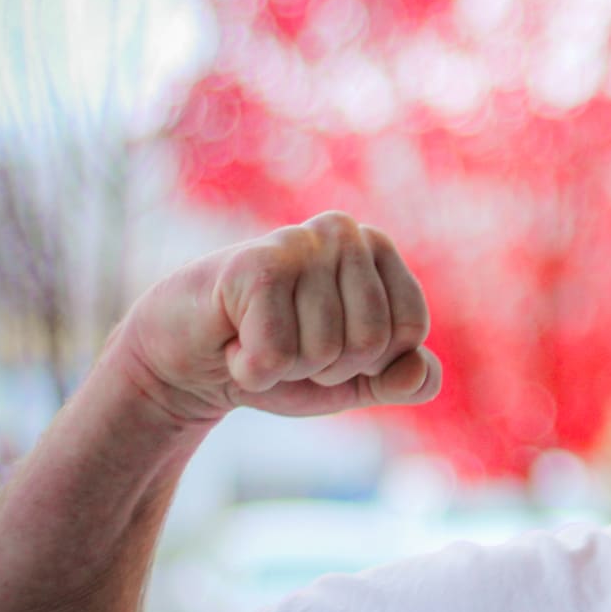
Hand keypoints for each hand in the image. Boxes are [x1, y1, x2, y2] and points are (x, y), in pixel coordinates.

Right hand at [111, 211, 441, 424]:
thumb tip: (421, 374)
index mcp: (376, 248)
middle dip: (329, 368)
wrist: (189, 360)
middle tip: (288, 343)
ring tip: (258, 339)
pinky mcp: (251, 267)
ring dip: (287, 369)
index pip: (410, 331)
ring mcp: (297, 243)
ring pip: (324, 351)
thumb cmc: (281, 358)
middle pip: (371, 342)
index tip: (331, 346)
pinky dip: (253, 371)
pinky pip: (276, 355)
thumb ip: (404, 379)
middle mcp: (343, 232)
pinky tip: (233, 346)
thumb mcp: (355, 379)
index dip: (372, 362)